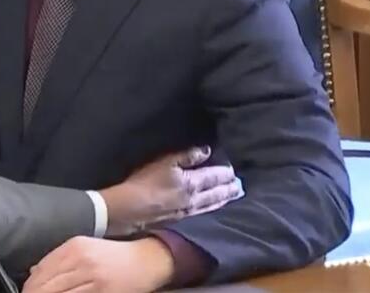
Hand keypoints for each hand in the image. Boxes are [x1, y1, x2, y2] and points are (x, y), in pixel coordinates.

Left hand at [23, 236, 174, 292]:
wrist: (145, 261)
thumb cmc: (112, 256)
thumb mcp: (85, 248)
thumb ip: (59, 259)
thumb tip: (34, 272)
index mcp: (75, 247)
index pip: (42, 269)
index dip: (30, 285)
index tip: (25, 292)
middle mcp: (83, 261)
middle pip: (47, 285)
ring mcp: (94, 279)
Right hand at [99, 146, 242, 236]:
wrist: (128, 209)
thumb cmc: (144, 181)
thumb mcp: (165, 161)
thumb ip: (187, 156)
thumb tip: (207, 150)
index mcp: (193, 183)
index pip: (214, 177)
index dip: (225, 173)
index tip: (234, 171)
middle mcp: (195, 200)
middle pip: (216, 194)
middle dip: (229, 189)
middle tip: (240, 187)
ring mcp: (187, 212)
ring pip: (211, 206)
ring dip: (223, 200)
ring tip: (232, 197)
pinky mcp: (178, 220)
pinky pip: (201, 213)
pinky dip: (211, 209)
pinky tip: (210, 209)